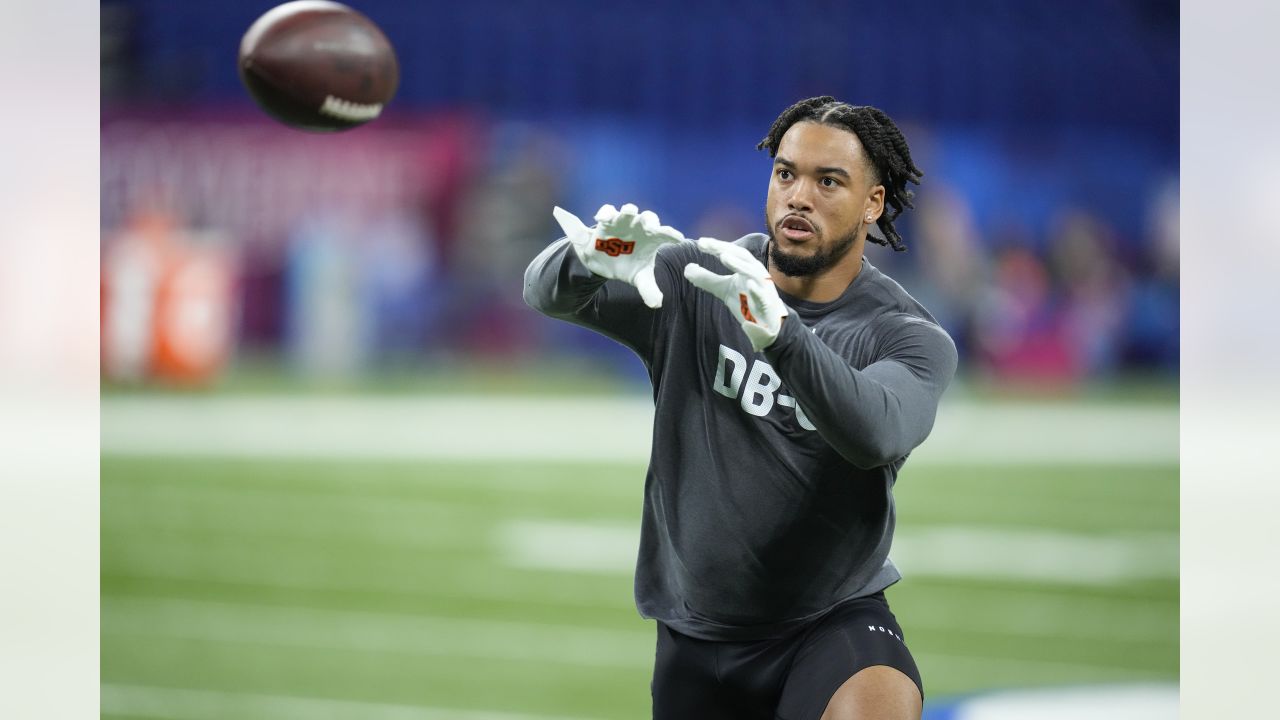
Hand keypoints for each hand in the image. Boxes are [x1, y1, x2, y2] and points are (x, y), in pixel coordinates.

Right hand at [552, 203, 684, 308]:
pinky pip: (606, 212)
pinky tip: (601, 220)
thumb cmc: (628, 266)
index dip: (671, 234)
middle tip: (652, 227)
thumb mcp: (639, 278)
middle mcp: (640, 227)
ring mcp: (623, 222)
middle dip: (651, 221)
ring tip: (629, 212)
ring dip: (629, 210)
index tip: (678, 239)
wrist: (603, 263)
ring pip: (628, 210)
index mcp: (652, 238)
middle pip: (649, 218)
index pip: (665, 234)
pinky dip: (605, 213)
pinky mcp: (606, 221)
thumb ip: (649, 289)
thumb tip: (657, 303)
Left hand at [683, 238, 788, 350]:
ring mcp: (763, 287)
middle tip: (706, 244)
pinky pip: (762, 295)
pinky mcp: (767, 303)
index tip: (700, 243)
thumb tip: (687, 269)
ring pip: (753, 272)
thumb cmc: (746, 302)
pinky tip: (748, 284)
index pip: (730, 252)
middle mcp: (756, 272)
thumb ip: (707, 279)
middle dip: (724, 248)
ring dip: (739, 264)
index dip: (716, 247)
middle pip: (741, 256)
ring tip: (724, 257)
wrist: (765, 323)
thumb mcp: (723, 289)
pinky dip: (756, 289)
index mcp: (746, 267)